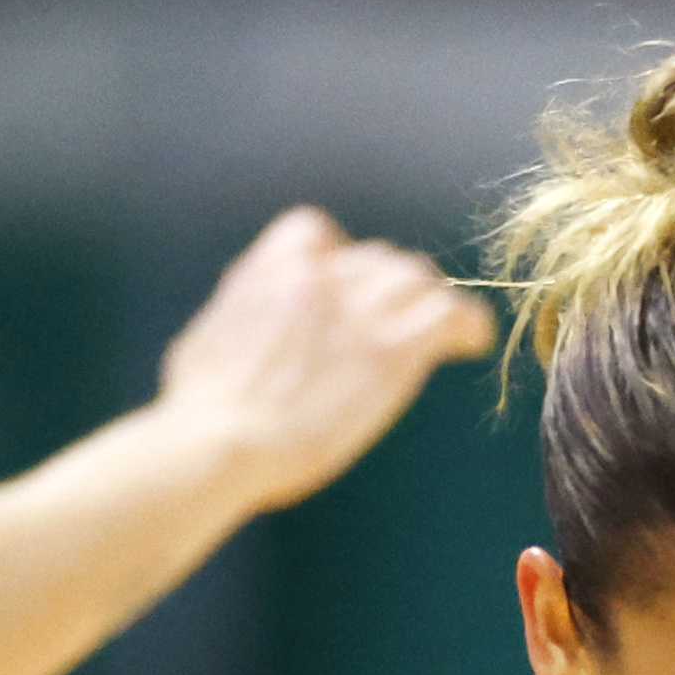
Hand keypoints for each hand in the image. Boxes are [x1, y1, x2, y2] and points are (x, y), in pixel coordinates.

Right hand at [154, 208, 495, 512]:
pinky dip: (468, 324)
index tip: (345, 289)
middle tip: (398, 321)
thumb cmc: (202, 411)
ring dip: (428, 301)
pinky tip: (472, 343)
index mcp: (271, 271)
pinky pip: (450, 314)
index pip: (319, 234)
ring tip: (440, 329)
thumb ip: (244, 315)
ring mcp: (358, 311)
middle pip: (376, 260)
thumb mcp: (206, 339)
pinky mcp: (391, 350)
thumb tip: (252, 316)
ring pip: (417, 278)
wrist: (221, 441)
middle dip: (388, 287)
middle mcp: (319, 277)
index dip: (339, 259)